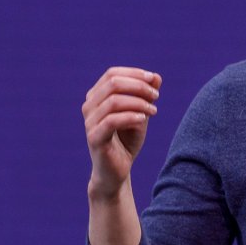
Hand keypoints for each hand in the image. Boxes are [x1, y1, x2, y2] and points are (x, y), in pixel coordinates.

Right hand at [82, 66, 161, 197]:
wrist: (117, 171)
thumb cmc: (127, 140)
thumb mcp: (141, 114)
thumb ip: (146, 95)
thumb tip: (156, 76)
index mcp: (96, 96)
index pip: (112, 74)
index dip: (134, 73)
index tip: (153, 81)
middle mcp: (89, 106)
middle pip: (112, 83)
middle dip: (138, 86)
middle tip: (156, 96)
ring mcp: (89, 122)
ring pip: (113, 101)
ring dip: (138, 102)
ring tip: (153, 110)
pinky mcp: (93, 138)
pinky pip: (112, 121)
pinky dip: (130, 117)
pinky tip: (143, 120)